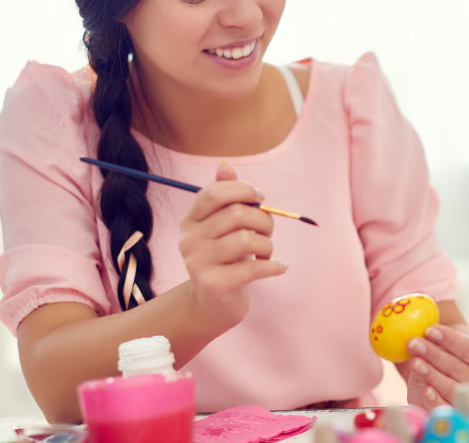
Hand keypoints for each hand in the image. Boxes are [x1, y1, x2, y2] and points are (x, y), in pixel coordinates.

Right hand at [179, 163, 287, 329]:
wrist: (214, 304)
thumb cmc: (225, 258)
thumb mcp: (224, 226)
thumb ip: (226, 197)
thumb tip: (224, 165)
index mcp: (191, 220)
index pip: (215, 193)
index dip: (243, 190)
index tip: (261, 199)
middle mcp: (189, 239)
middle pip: (237, 214)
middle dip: (264, 220)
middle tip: (269, 231)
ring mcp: (197, 262)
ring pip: (247, 239)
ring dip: (268, 244)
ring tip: (267, 252)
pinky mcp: (213, 284)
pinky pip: (254, 267)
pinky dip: (274, 266)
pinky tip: (280, 266)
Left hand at [404, 324, 468, 408]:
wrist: (438, 368)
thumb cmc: (440, 348)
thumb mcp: (440, 337)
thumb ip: (431, 332)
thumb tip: (410, 318)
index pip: (468, 348)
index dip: (450, 339)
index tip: (430, 330)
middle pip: (457, 368)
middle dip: (434, 354)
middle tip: (414, 343)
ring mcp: (461, 393)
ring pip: (451, 387)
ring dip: (431, 374)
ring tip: (415, 362)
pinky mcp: (447, 406)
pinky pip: (444, 406)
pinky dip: (435, 400)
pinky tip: (425, 390)